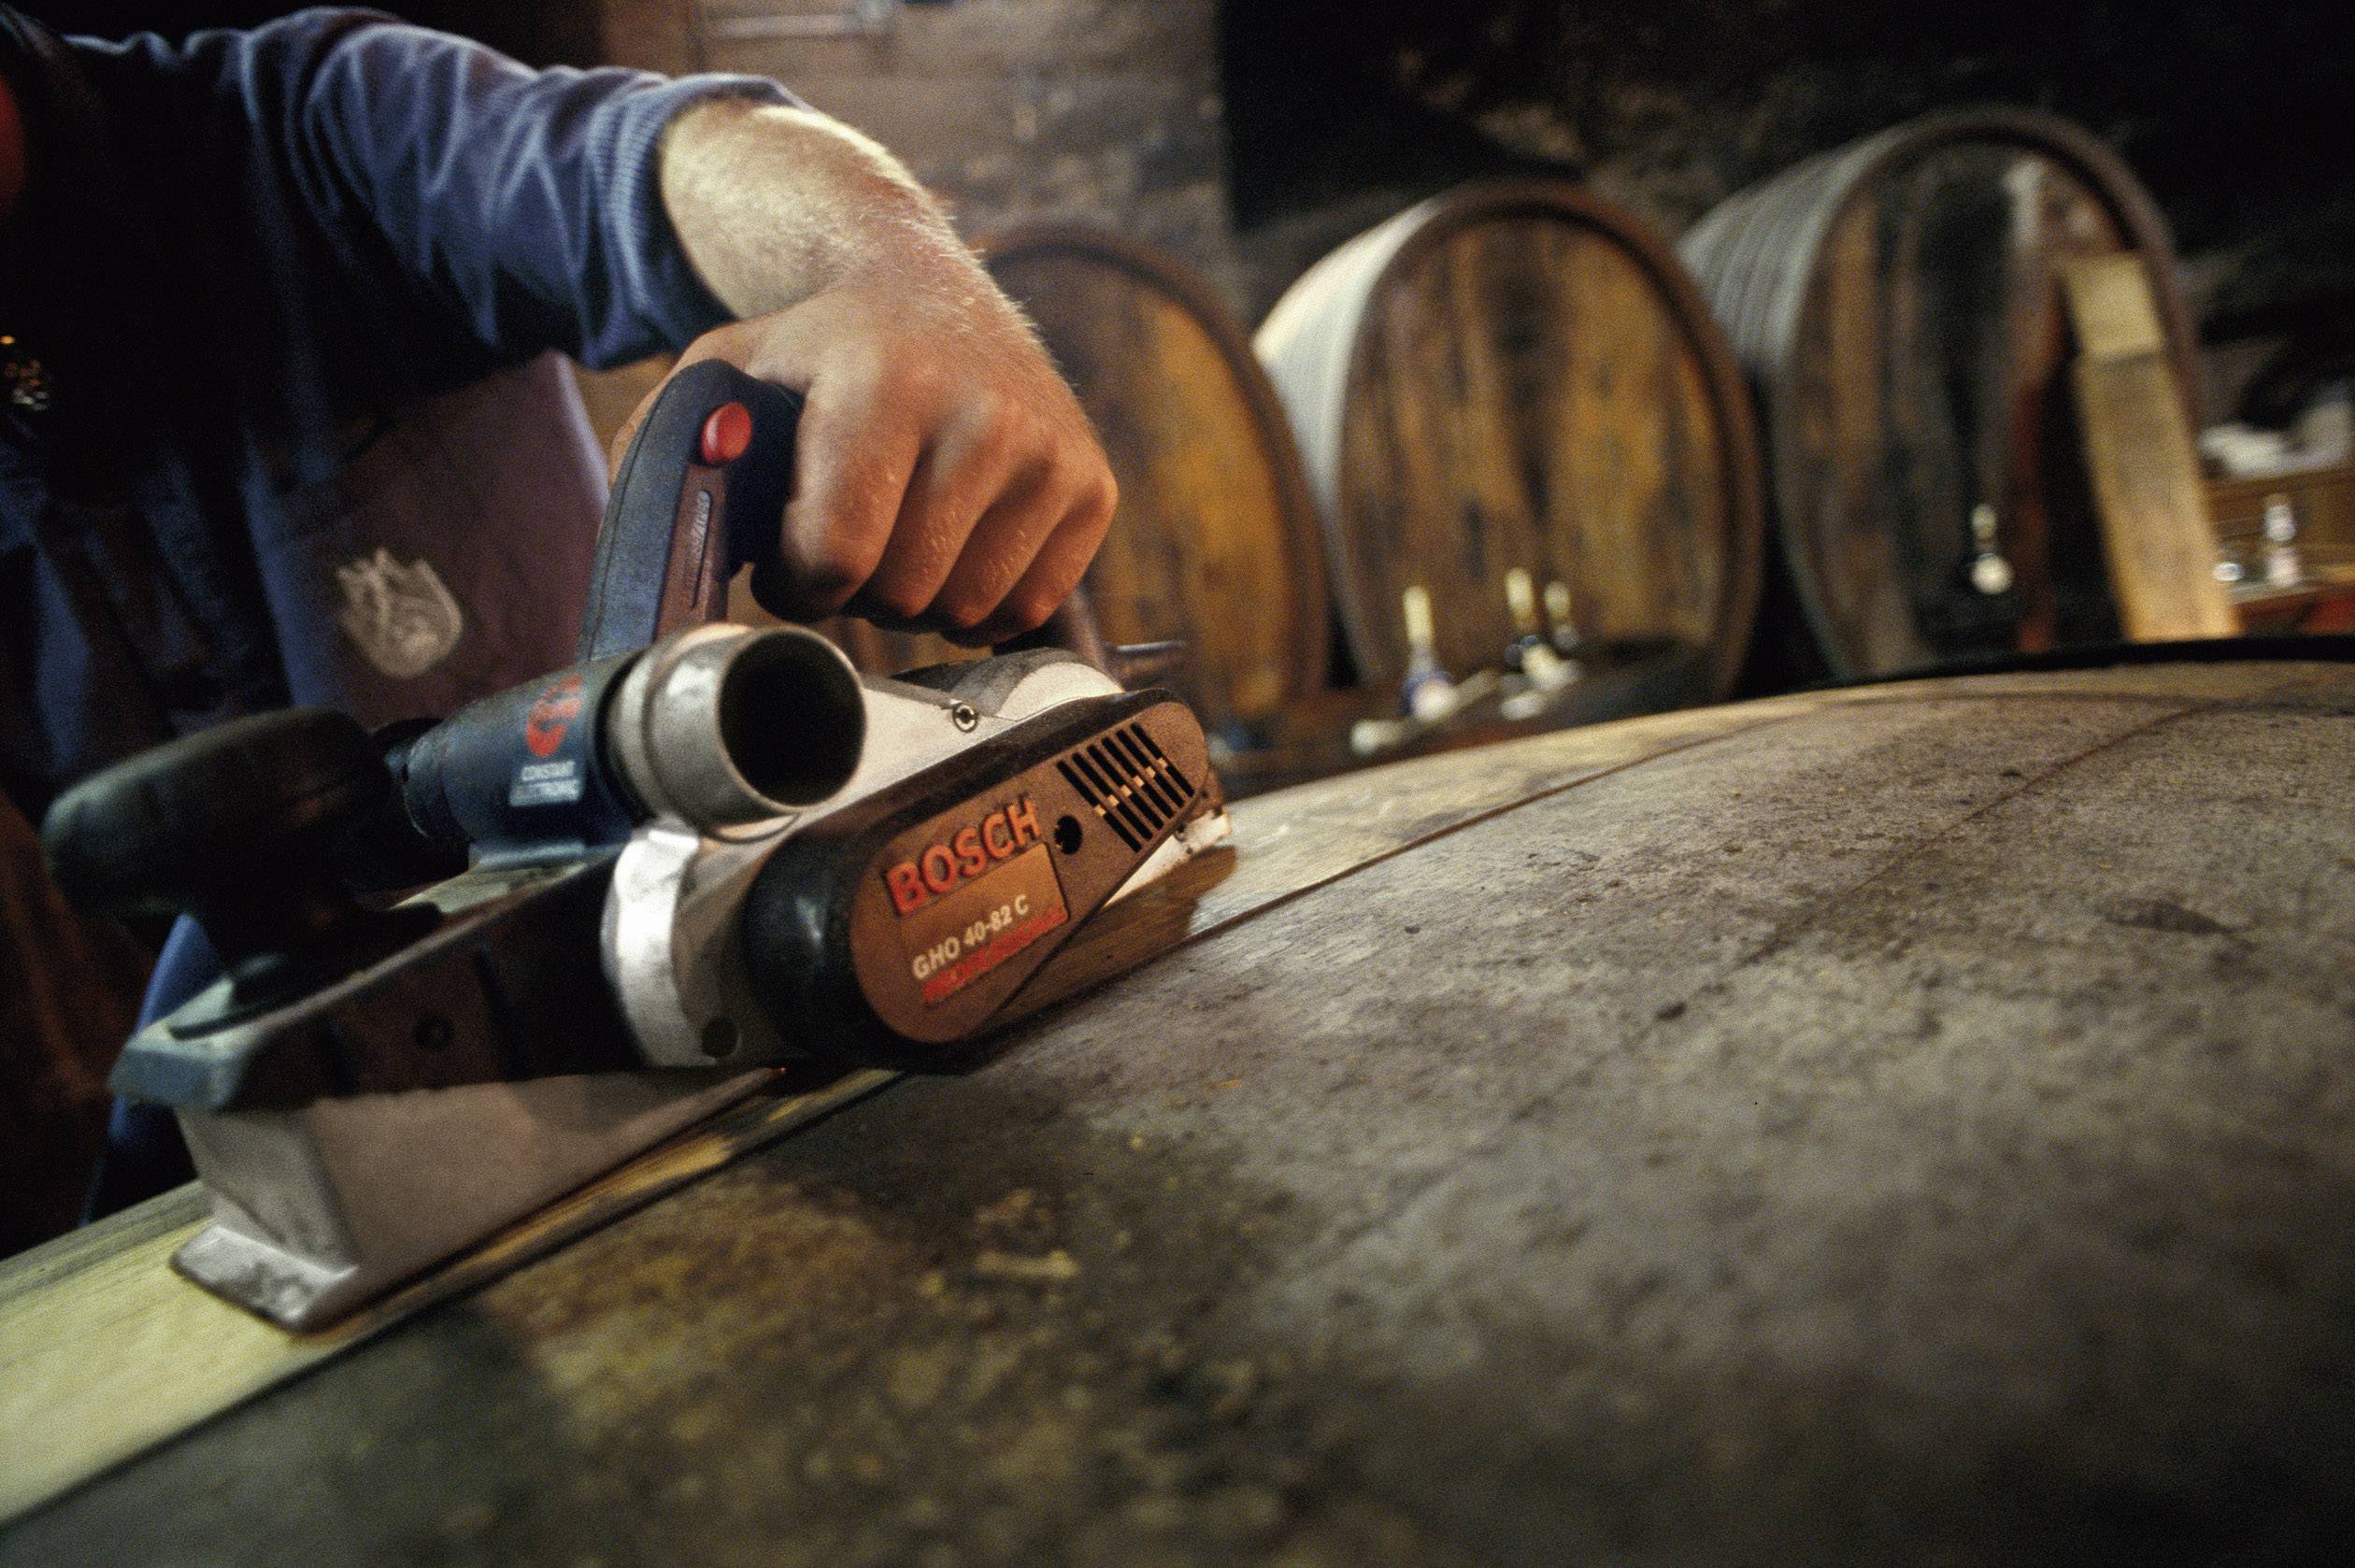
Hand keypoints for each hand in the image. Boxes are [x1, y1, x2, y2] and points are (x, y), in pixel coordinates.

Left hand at [616, 275, 1115, 646]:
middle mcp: (985, 412)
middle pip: (901, 595)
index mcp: (885, 383)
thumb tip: (657, 560)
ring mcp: (1050, 451)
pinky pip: (1026, 608)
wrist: (928, 289)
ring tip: (901, 532)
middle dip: (857, 590)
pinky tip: (956, 540)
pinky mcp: (1092, 486)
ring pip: (965, 612)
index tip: (792, 553)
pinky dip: (981, 599)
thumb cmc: (816, 350)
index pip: (838, 559)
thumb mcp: (727, 371)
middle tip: (848, 536)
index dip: (798, 582)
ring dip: (918, 598)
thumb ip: (674, 452)